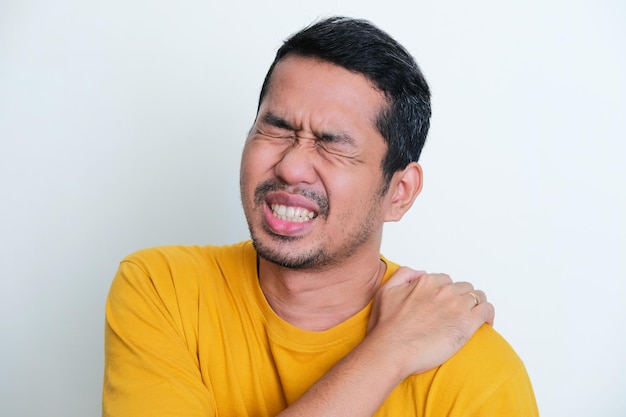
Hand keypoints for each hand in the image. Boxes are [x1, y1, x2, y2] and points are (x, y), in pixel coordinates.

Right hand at [366, 267, 493, 378]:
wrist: (391, 350)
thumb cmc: (386, 327)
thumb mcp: (385, 291)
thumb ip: (403, 274)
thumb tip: (420, 272)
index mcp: (426, 282)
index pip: (445, 281)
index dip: (446, 292)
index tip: (444, 304)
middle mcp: (443, 290)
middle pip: (463, 288)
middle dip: (462, 298)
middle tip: (457, 313)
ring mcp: (456, 305)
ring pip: (477, 296)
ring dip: (475, 305)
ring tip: (472, 317)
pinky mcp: (467, 323)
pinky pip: (487, 310)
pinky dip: (488, 315)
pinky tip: (484, 323)